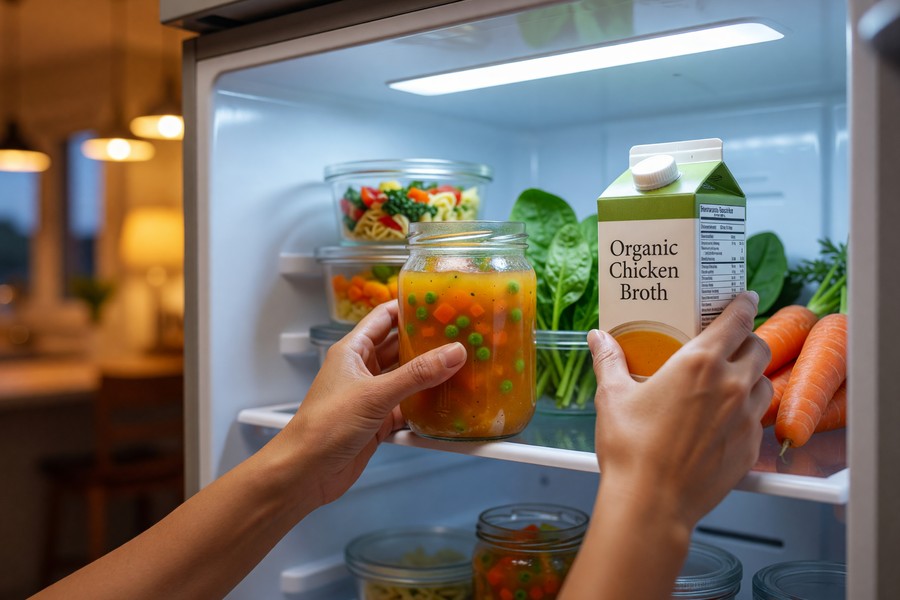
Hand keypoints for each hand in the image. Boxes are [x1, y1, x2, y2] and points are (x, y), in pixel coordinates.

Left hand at [274, 301, 465, 506]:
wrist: (306, 473)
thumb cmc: (323, 427)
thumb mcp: (374, 395)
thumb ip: (416, 375)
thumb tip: (452, 353)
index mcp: (352, 351)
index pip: (383, 318)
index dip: (408, 308)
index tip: (438, 303)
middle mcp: (362, 370)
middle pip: (400, 348)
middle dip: (427, 343)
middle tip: (459, 335)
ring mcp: (371, 397)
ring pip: (407, 380)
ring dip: (430, 377)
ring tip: (462, 367)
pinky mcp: (379, 423)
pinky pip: (409, 409)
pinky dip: (425, 408)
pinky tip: (446, 406)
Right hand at [588, 291, 771, 529]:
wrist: (652, 502)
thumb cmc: (631, 449)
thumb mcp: (613, 397)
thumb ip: (610, 360)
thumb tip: (599, 338)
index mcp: (699, 363)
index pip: (737, 319)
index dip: (744, 304)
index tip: (744, 298)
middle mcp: (731, 385)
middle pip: (759, 347)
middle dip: (748, 340)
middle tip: (730, 344)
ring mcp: (746, 417)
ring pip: (764, 383)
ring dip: (750, 377)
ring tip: (727, 383)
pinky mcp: (751, 447)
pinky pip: (759, 418)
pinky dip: (747, 412)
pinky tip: (723, 421)